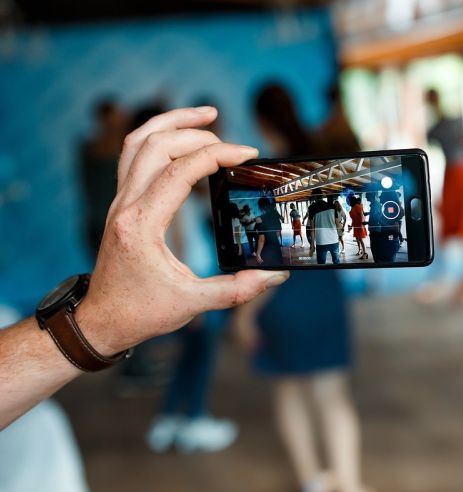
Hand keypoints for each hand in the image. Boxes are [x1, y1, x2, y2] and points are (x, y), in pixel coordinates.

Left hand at [74, 107, 288, 356]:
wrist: (101, 320)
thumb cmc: (142, 312)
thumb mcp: (193, 304)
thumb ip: (237, 289)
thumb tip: (276, 276)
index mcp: (142, 225)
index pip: (180, 171)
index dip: (218, 155)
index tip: (248, 154)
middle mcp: (126, 206)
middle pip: (157, 144)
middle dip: (199, 134)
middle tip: (234, 145)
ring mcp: (120, 201)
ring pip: (139, 141)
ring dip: (173, 122)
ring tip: (207, 114)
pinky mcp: (122, 203)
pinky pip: (134, 155)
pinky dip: (158, 136)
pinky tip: (181, 136)